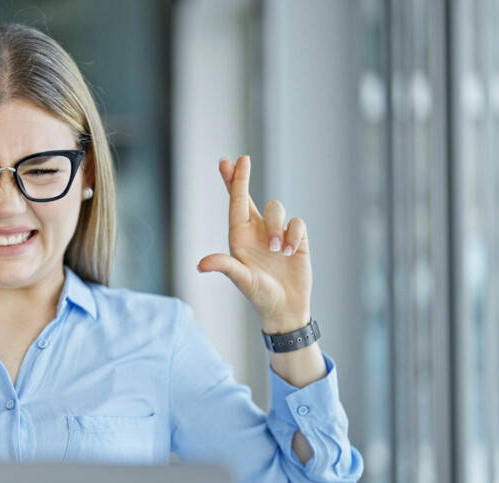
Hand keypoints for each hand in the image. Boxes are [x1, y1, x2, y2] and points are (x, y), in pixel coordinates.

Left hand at [196, 156, 311, 333]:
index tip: (228, 161)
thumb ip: (224, 267)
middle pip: (250, 197)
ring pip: (277, 209)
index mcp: (239, 237)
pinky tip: (290, 253)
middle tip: (242, 159)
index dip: (232, 182)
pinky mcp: (296, 239)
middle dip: (243, 178)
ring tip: (276, 251)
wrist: (285, 308)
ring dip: (276, 228)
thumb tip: (201, 265)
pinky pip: (297, 224)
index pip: (234, 204)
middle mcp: (256, 231)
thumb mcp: (241, 280)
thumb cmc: (259, 295)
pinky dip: (294, 236)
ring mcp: (276, 233)